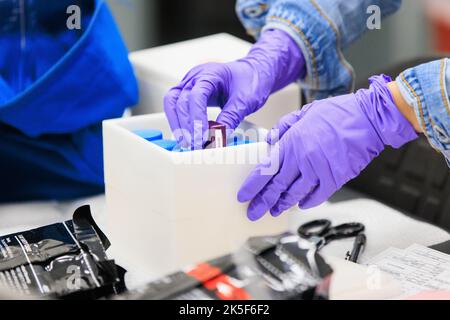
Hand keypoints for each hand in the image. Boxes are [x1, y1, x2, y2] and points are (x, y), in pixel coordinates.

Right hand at [163, 29, 304, 148]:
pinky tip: (188, 134)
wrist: (254, 72)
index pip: (196, 96)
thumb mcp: (245, 101)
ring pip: (172, 102)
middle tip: (195, 145)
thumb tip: (220, 136)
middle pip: (179, 100)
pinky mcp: (190, 93)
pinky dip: (179, 121)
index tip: (202, 137)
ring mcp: (190, 84)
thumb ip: (231, 117)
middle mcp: (196, 77)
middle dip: (186, 125)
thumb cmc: (251, 80)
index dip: (196, 119)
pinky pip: (177, 106)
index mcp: (210, 74)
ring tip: (187, 143)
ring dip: (177, 124)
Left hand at [237, 75, 418, 220]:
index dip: (253, 186)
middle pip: (277, 187)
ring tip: (273, 210)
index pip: (266, 170)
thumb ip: (284, 127)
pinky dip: (307, 202)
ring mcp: (320, 171)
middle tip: (253, 212)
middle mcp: (303, 160)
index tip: (244, 195)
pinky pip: (317, 196)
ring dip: (282, 205)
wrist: (368, 119)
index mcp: (292, 143)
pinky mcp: (336, 178)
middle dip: (262, 202)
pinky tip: (299, 204)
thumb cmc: (338, 113)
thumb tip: (271, 141)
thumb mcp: (304, 113)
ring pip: (295, 194)